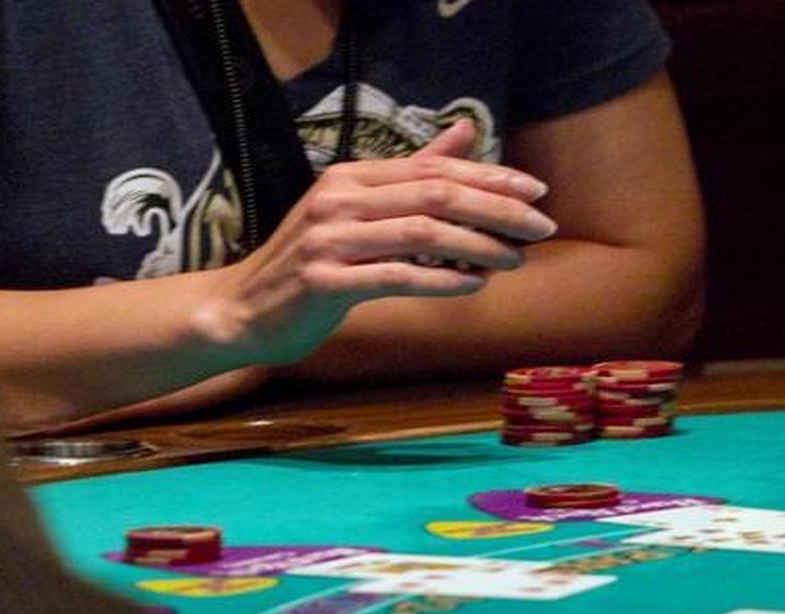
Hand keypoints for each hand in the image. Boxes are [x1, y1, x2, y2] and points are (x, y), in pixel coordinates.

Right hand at [192, 120, 555, 364]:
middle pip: (436, 194)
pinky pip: (397, 278)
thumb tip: (465, 132)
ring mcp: (329, 239)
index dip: (490, 177)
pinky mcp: (325, 282)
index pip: (434, 167)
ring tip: (515, 259)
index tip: (536, 192)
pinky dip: (442, 281)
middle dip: (497, 209)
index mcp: (352, 177)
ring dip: (479, 246)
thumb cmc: (313, 261)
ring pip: (422, 234)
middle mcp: (339, 198)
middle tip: (541, 227)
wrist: (243, 310)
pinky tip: (474, 285)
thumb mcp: (358, 208)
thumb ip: (413, 172)